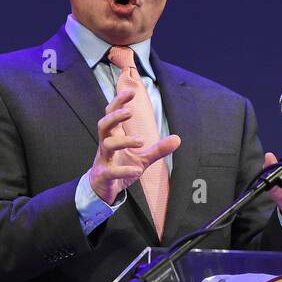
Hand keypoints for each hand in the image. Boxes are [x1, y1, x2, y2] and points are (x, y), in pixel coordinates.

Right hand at [89, 79, 180, 204]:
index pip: (111, 114)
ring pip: (107, 145)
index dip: (119, 102)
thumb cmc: (120, 167)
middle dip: (115, 116)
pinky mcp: (104, 176)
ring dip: (124, 141)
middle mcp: (106, 145)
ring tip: (141, 141)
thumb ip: (158, 149)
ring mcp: (103, 160)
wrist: (104, 189)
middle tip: (130, 112)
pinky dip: (124, 170)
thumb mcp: (142, 158)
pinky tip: (137, 170)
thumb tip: (178, 139)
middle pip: (104, 124)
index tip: (131, 92)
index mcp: (114, 136)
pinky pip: (112, 171)